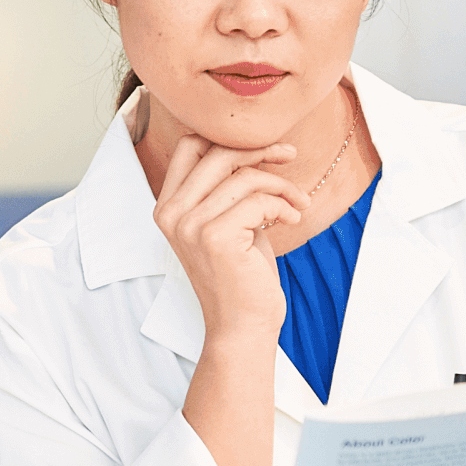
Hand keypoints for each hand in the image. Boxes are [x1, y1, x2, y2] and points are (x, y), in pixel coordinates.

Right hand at [152, 134, 310, 343]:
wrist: (243, 326)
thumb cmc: (241, 275)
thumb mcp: (228, 222)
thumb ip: (228, 187)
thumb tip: (256, 147)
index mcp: (167, 206)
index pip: (191, 146)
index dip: (230, 139)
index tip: (265, 148)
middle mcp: (171, 213)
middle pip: (218, 153)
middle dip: (261, 150)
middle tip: (290, 156)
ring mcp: (189, 225)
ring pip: (244, 177)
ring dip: (281, 186)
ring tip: (298, 204)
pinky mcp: (214, 237)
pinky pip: (260, 201)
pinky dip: (284, 207)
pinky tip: (291, 221)